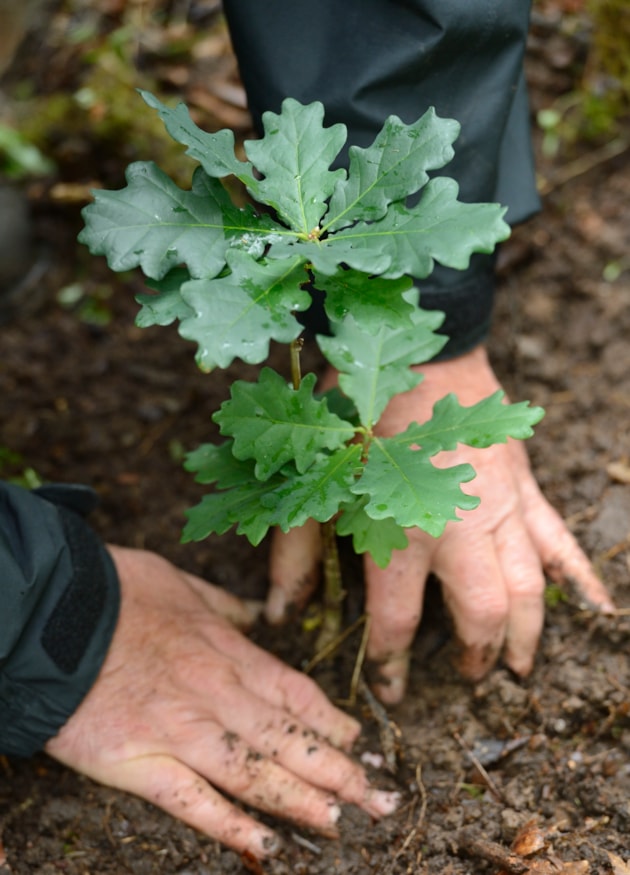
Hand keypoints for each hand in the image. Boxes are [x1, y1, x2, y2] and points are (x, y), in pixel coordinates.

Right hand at [45, 547, 398, 857]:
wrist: (55, 610)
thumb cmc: (119, 592)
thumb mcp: (184, 585)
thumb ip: (226, 607)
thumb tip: (257, 616)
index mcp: (228, 652)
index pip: (296, 695)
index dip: (333, 725)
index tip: (363, 747)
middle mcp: (217, 693)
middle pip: (289, 738)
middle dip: (340, 773)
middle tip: (380, 800)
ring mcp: (182, 729)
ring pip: (255, 772)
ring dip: (301, 802)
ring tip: (340, 825)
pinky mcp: (141, 760)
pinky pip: (194, 800)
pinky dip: (230, 824)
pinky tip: (263, 846)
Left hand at [267, 346, 613, 703]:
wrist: (420, 351)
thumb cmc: (360, 413)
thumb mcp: (316, 482)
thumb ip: (295, 551)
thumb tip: (281, 613)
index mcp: (400, 529)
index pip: (398, 621)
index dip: (393, 665)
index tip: (391, 690)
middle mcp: (459, 528)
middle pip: (482, 614)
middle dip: (477, 656)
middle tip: (468, 678)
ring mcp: (502, 509)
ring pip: (527, 589)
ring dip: (527, 634)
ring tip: (520, 667)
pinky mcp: (525, 489)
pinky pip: (560, 541)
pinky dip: (580, 578)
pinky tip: (599, 611)